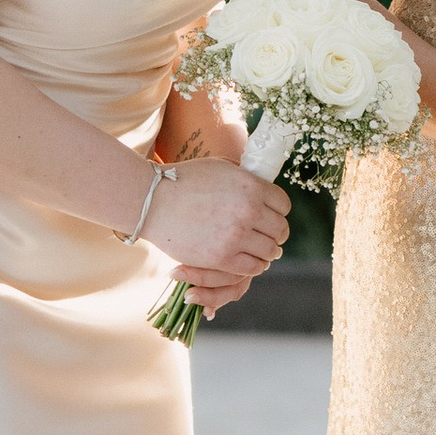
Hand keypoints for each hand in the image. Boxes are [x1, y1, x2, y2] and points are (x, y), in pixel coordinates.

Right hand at [151, 157, 289, 315]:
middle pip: (280, 229)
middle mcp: (248, 211)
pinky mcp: (221, 257)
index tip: (272, 216)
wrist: (152, 201)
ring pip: (270, 250)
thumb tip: (263, 185)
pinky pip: (252, 266)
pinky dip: (255, 265)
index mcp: (251, 186)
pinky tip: (250, 260)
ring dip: (268, 251)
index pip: (283, 205)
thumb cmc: (184, 180)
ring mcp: (236, 235)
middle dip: (276, 233)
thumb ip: (245, 178)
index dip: (279, 211)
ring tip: (261, 249)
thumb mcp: (221, 168)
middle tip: (269, 235)